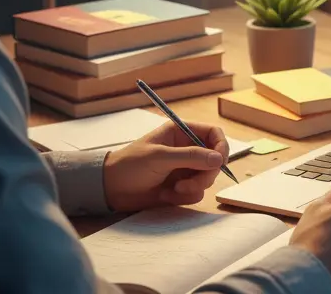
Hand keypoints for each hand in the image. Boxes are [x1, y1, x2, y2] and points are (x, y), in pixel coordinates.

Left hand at [102, 121, 229, 211]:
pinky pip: (197, 193)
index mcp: (181, 133)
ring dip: (194, 187)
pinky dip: (185, 197)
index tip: (219, 162)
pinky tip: (166, 195)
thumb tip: (219, 159)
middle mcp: (187, 149)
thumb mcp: (160, 157)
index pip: (214, 134)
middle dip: (205, 174)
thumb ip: (191, 157)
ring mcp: (185, 169)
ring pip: (208, 178)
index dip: (221, 147)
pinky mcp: (182, 187)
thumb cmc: (130, 165)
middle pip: (215, 159)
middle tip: (189, 184)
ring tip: (174, 190)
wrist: (110, 190)